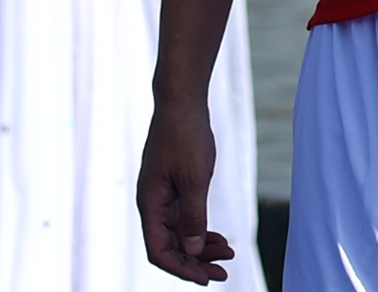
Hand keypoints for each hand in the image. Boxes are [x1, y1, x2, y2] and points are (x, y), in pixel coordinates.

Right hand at [138, 96, 235, 282]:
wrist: (181, 102)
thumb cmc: (185, 136)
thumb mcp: (195, 178)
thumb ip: (195, 216)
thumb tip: (195, 251)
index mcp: (149, 205)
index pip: (159, 252)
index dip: (182, 268)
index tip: (206, 278)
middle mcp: (152, 205)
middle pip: (169, 247)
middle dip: (195, 262)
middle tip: (223, 273)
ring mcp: (161, 196)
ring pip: (178, 234)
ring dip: (201, 248)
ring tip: (228, 255)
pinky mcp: (172, 187)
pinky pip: (183, 219)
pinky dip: (200, 230)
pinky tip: (218, 238)